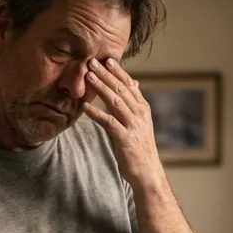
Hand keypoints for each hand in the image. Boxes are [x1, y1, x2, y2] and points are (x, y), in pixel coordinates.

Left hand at [82, 58, 163, 190]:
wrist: (147, 172)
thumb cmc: (140, 147)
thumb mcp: (140, 122)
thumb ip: (134, 103)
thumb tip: (133, 83)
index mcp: (143, 108)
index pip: (130, 85)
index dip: (117, 72)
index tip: (106, 59)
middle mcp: (139, 114)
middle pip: (121, 89)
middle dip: (106, 74)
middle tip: (92, 61)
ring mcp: (133, 126)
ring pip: (115, 102)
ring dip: (100, 87)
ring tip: (87, 76)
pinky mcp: (125, 139)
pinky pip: (109, 122)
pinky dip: (96, 113)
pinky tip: (85, 106)